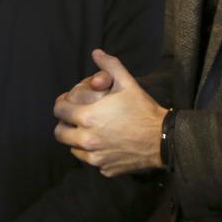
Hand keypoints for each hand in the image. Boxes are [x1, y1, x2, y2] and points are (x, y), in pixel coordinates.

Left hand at [53, 49, 165, 176]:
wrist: (162, 139)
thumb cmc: (143, 109)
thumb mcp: (127, 82)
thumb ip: (109, 66)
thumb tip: (96, 53)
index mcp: (87, 117)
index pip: (59, 111)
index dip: (61, 103)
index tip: (67, 102)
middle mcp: (87, 140)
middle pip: (60, 134)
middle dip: (64, 124)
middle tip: (75, 118)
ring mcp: (95, 157)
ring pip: (73, 149)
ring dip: (77, 140)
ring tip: (89, 131)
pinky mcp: (105, 169)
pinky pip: (92, 161)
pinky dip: (94, 153)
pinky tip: (106, 144)